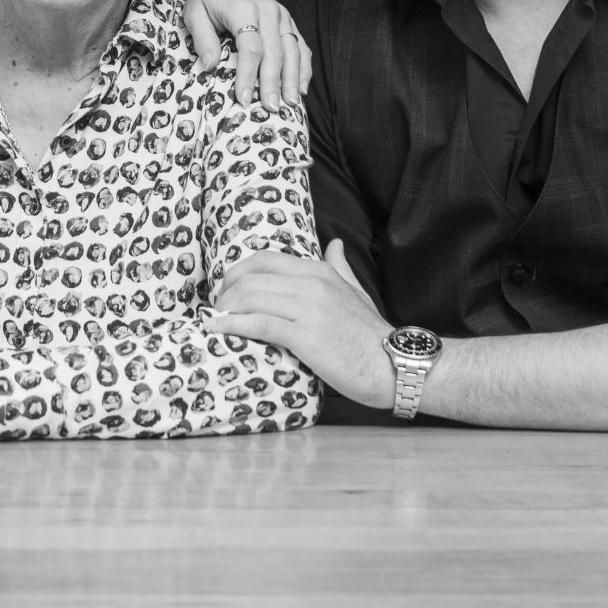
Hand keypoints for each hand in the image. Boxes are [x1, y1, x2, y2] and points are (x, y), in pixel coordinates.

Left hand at [182, 0, 313, 107]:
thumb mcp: (194, 14)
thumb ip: (202, 39)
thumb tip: (210, 67)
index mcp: (243, 7)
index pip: (250, 46)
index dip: (248, 74)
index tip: (243, 98)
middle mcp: (268, 10)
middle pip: (275, 51)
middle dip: (273, 83)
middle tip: (270, 108)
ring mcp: (282, 15)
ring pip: (292, 50)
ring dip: (293, 79)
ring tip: (290, 104)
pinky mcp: (288, 20)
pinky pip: (300, 46)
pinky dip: (303, 67)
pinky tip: (302, 88)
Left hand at [211, 240, 395, 408]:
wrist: (392, 364)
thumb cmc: (370, 333)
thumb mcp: (356, 290)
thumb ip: (340, 266)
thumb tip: (335, 243)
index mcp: (319, 270)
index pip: (264, 260)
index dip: (237, 272)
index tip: (225, 288)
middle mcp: (312, 283)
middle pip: (252, 278)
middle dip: (226, 292)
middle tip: (217, 308)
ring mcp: (308, 308)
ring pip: (251, 298)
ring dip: (225, 308)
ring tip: (215, 319)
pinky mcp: (305, 336)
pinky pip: (259, 324)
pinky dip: (233, 325)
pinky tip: (219, 328)